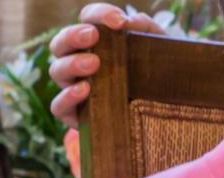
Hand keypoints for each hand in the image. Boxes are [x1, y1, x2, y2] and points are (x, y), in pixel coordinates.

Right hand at [48, 3, 169, 129]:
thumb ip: (146, 30)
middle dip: (73, 35)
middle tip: (92, 36)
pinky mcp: (75, 115)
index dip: (99, 15)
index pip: (88, 19)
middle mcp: (80, 61)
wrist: (166, 116)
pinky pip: (58, 105)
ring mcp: (74, 87)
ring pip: (56, 70)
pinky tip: (85, 90)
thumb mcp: (158, 51)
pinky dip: (67, 96)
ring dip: (72, 64)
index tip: (119, 22)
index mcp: (98, 41)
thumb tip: (130, 21)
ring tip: (93, 64)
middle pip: (61, 43)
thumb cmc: (157, 77)